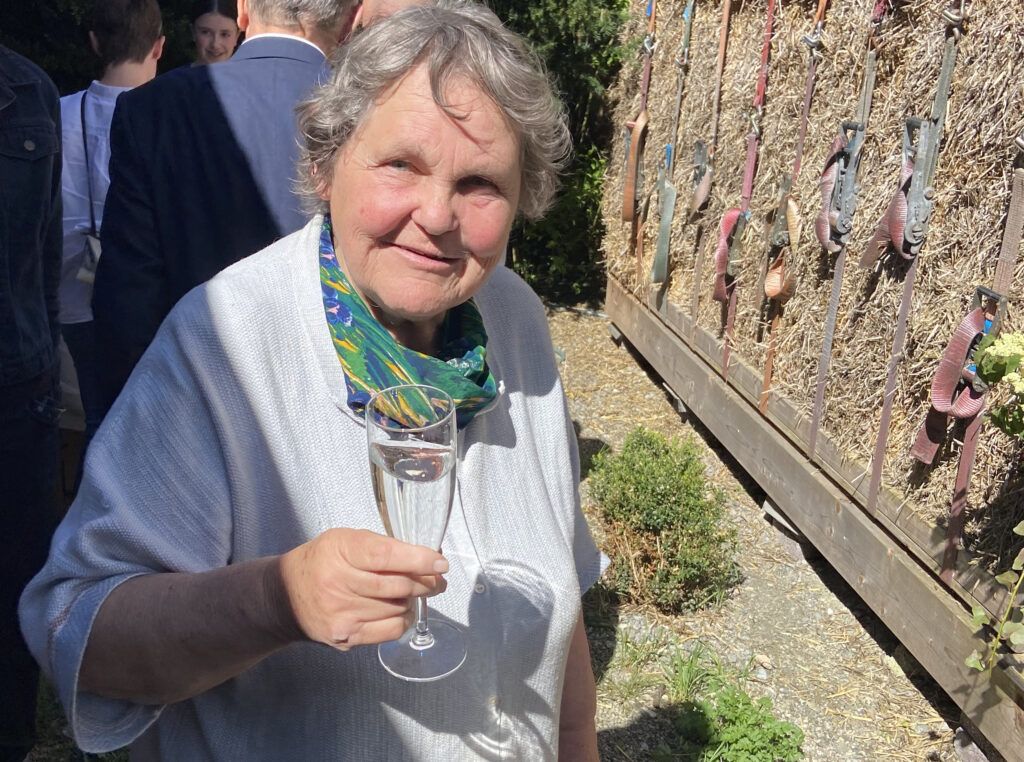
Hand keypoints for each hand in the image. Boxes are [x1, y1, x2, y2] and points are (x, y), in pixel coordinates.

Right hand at [279, 528, 447, 650]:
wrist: (284, 596)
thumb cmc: (322, 561)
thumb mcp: (344, 540)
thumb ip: (380, 546)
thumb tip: (424, 557)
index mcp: (339, 551)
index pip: (386, 556)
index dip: (419, 560)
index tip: (440, 564)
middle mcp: (337, 583)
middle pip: (397, 585)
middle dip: (424, 582)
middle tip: (436, 580)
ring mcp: (342, 614)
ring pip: (397, 607)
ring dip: (412, 599)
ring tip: (413, 592)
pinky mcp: (346, 636)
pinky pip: (390, 630)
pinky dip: (403, 619)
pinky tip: (401, 610)